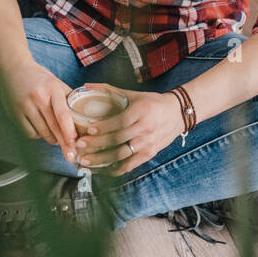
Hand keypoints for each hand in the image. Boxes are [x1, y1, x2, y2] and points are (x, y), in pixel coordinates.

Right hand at [0, 58, 78, 161]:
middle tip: (71, 154)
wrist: (12, 68)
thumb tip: (82, 118)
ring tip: (57, 138)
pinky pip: (29, 133)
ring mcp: (24, 106)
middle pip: (53, 126)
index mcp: (51, 88)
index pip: (61, 113)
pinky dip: (38, 135)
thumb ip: (68, 98)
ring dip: (52, 139)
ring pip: (41, 132)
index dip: (68, 130)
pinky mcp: (14, 113)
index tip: (75, 142)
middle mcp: (37, 97)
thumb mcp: (56, 82)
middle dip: (63, 143)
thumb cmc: (38, 78)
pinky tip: (41, 130)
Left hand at [72, 84, 186, 175]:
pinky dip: (114, 170)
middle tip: (80, 145)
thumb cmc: (152, 102)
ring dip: (101, 160)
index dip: (104, 127)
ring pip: (122, 155)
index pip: (120, 121)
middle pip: (118, 139)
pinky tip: (101, 171)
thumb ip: (110, 91)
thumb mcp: (134, 94)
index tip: (88, 130)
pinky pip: (130, 165)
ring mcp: (148, 143)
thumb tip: (85, 86)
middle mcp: (146, 128)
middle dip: (97, 144)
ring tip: (85, 161)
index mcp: (141, 111)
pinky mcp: (149, 154)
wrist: (178, 113)